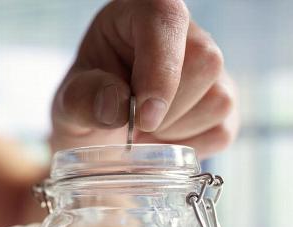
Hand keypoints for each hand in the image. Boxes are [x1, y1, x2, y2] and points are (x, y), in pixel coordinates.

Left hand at [50, 0, 238, 157]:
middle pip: (205, 63)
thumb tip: (115, 106)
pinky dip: (188, 147)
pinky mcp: (225, 104)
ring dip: (174, 132)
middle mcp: (185, 33)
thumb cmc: (86, 104)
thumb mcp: (68, 102)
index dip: (160, 70)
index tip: (142, 116)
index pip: (167, 20)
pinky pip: (222, 130)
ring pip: (218, 100)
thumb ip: (82, 99)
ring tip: (143, 132)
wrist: (100, 134)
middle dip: (165, 111)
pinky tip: (162, 140)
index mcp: (141, 12)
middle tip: (130, 126)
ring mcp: (212, 70)